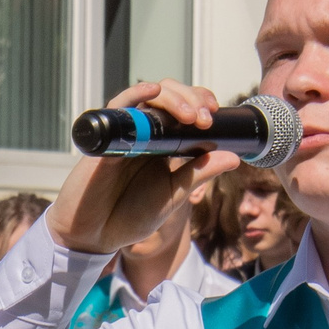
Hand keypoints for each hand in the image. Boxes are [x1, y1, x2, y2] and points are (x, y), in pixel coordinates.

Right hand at [47, 82, 239, 255]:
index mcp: (164, 144)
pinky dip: (135, 95)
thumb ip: (199, 174)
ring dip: (173, 98)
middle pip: (170, 96)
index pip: (185, 109)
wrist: (94, 235)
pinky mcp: (106, 137)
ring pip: (149, 96)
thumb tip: (234, 157)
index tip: (215, 116)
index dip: (201, 103)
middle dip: (192, 98)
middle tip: (205, 117)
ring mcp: (126, 132)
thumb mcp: (173, 196)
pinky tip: (151, 92)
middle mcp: (145, 132)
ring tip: (190, 115)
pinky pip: (119, 107)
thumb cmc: (129, 217)